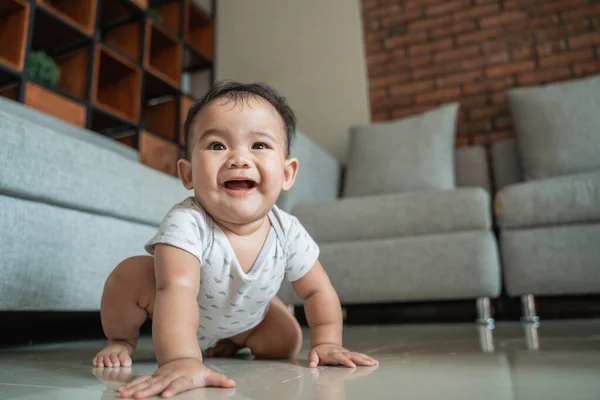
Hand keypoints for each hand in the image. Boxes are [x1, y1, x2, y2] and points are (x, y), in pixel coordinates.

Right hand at [118, 358, 235, 397]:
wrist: (183, 359)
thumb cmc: (196, 371)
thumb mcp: (208, 375)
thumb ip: (219, 380)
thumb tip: (232, 383)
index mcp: (182, 377)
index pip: (177, 384)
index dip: (172, 389)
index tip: (165, 395)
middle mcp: (168, 377)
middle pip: (157, 384)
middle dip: (147, 391)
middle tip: (137, 398)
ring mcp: (159, 377)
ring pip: (145, 383)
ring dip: (134, 389)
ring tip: (124, 395)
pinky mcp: (152, 379)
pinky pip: (140, 383)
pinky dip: (131, 386)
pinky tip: (122, 392)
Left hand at [308, 344, 378, 367]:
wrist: (325, 343)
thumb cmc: (319, 351)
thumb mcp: (313, 354)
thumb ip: (313, 359)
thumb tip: (312, 365)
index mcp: (333, 353)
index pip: (340, 357)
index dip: (346, 361)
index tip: (352, 365)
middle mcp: (342, 352)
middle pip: (352, 356)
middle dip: (361, 360)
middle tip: (369, 364)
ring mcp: (347, 353)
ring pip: (358, 355)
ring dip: (366, 359)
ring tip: (374, 363)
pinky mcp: (351, 354)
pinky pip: (360, 356)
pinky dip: (367, 358)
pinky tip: (374, 362)